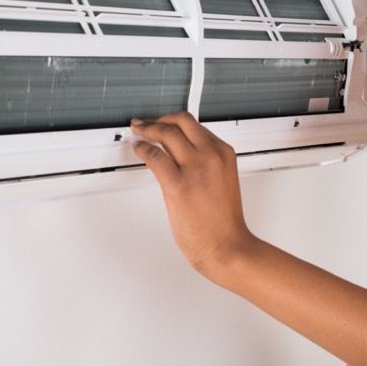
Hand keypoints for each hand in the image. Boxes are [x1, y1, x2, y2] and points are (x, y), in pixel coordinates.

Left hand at [130, 112, 255, 280]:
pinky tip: (139, 149)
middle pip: (181, 121)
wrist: (227, 246)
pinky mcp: (178, 184)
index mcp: (224, 153)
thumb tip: (180, 154)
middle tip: (147, 123)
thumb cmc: (224, 222)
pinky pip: (154, 156)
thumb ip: (206, 163)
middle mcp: (211, 155)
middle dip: (160, 119)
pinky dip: (142, 148)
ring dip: (148, 129)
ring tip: (139, 132)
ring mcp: (195, 168)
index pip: (196, 126)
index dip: (175, 122)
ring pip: (167, 133)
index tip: (165, 123)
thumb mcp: (222, 181)